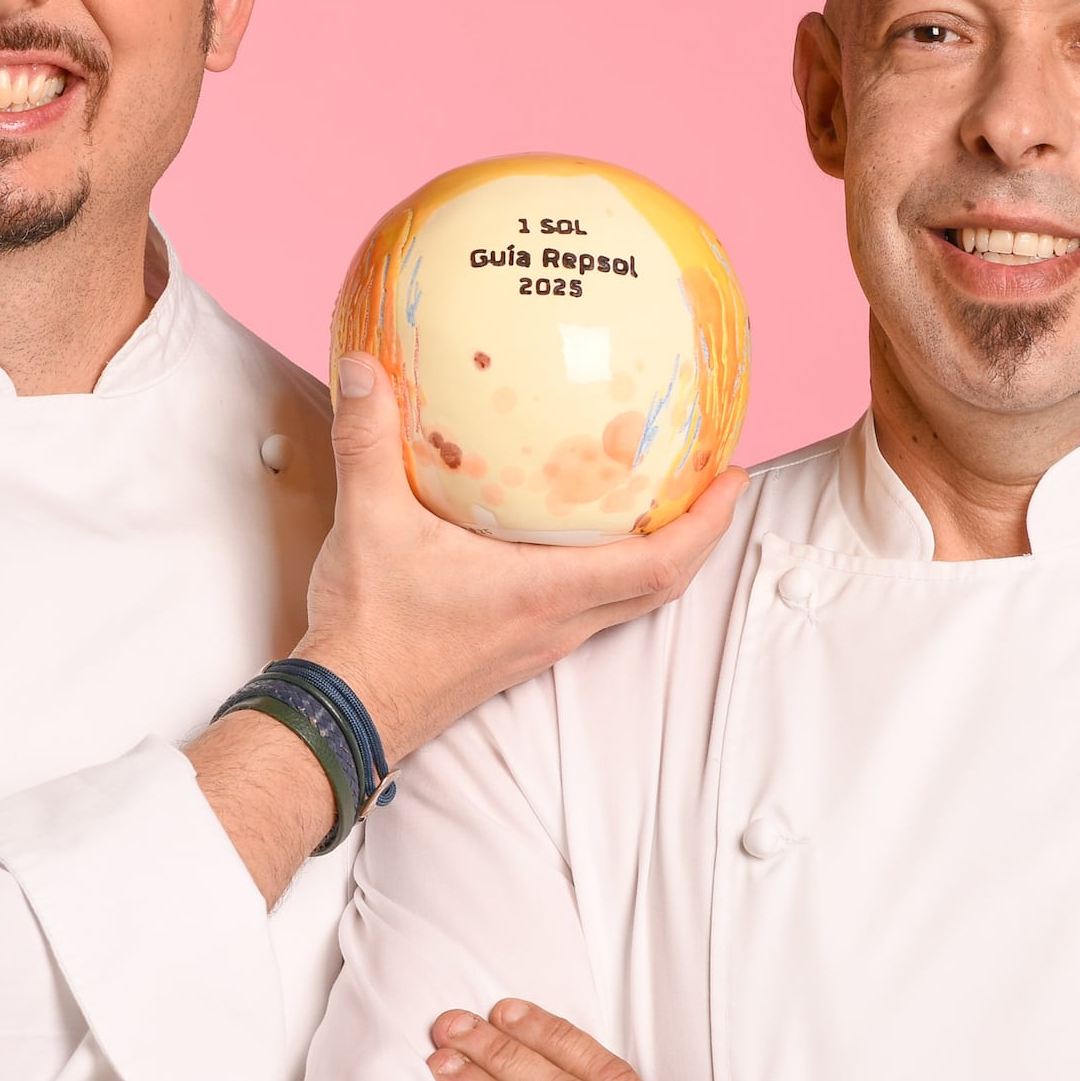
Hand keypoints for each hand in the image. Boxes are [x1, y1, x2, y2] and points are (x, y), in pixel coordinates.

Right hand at [297, 354, 746, 765]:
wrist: (346, 711)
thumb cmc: (370, 632)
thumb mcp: (368, 522)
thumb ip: (368, 440)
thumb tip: (369, 370)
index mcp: (544, 591)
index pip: (659, 565)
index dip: (706, 524)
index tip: (733, 480)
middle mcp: (558, 622)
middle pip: (660, 585)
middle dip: (699, 535)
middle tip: (714, 483)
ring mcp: (542, 641)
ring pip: (626, 600)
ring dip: (656, 556)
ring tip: (659, 504)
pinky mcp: (518, 651)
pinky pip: (589, 608)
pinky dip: (608, 573)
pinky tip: (579, 542)